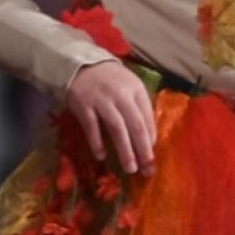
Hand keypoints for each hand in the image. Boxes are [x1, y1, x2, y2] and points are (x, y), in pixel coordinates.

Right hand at [59, 60, 156, 175]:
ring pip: (116, 128)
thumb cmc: (110, 81)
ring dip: (124, 150)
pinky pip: (92, 127)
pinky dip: (97, 142)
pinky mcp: (83, 105)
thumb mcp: (129, 87)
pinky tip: (101, 156)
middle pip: (135, 125)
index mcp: (135, 89)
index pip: (147, 117)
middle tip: (147, 170)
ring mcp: (101, 100)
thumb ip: (140, 108)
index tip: (152, 157)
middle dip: (142, 150)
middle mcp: (121, 94)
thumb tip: (149, 139)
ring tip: (129, 168)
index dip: (151, 139)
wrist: (81, 64)